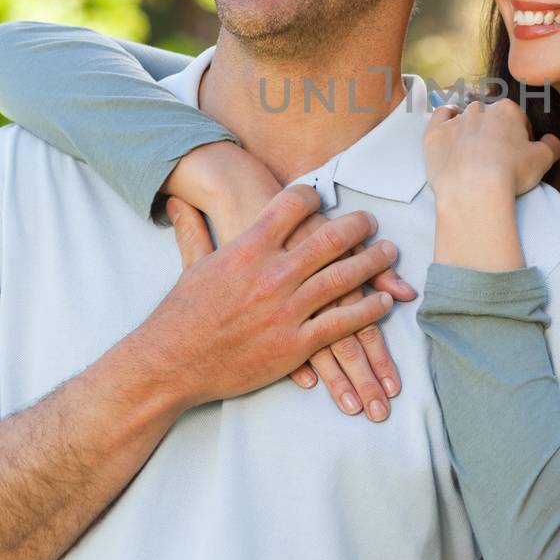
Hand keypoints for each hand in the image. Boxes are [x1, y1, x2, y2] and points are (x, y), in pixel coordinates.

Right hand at [140, 185, 398, 412]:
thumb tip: (178, 202)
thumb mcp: (191, 265)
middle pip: (330, 238)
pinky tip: (383, 302)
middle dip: (357, 226)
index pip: (292, 205)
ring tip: (389, 255)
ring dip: (372, 264)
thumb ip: (194, 230)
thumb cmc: (179, 315)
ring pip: (344, 278)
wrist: (170, 363)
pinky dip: (368, 310)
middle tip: (371, 222)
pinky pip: (342, 323)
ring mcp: (286, 309)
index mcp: (249, 248)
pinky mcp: (294, 344)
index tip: (323, 197)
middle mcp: (273, 274)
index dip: (312, 196)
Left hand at [424, 96, 559, 199]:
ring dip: (472, 129)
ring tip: (474, 152)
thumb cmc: (511, 173)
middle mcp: (480, 109)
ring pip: (466, 116)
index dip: (521, 138)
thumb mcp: (544, 160)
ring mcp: (456, 120)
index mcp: (507, 110)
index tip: (520, 155)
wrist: (473, 190)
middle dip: (495, 133)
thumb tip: (551, 140)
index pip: (518, 119)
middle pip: (492, 118)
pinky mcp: (435, 133)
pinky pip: (440, 116)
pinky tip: (450, 129)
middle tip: (497, 158)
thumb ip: (552, 146)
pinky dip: (446, 119)